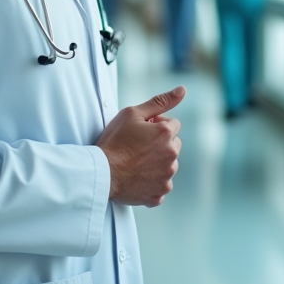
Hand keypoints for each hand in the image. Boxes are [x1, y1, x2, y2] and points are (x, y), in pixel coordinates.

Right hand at [97, 86, 184, 206]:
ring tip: (135, 163)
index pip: (173, 124)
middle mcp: (171, 155)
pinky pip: (160, 185)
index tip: (142, 131)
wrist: (101, 172)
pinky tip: (136, 177)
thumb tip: (182, 90)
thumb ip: (160, 101)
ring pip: (168, 165)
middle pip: (174, 145)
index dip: (157, 126)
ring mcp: (166, 176)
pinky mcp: (159, 193)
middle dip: (161, 144)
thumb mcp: (132, 113)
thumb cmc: (114, 142)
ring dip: (157, 163)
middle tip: (138, 147)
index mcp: (166, 134)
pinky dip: (151, 183)